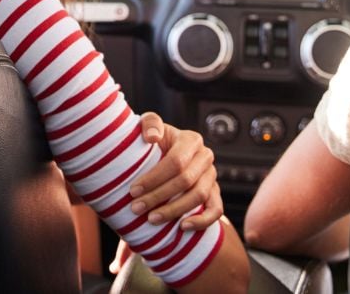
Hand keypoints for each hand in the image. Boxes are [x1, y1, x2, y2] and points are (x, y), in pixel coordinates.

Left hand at [129, 112, 223, 231]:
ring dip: (174, 210)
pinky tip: (182, 227)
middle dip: (158, 196)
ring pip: (198, 197)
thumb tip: (152, 137)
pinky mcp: (215, 193)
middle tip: (136, 208)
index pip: (175, 161)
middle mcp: (205, 156)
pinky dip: (201, 220)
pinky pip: (216, 210)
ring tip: (152, 219)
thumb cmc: (153, 143)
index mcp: (191, 139)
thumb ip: (150, 123)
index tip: (133, 190)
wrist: (162, 155)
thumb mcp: (148, 126)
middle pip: (185, 181)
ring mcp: (212, 176)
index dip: (154, 178)